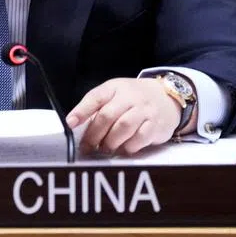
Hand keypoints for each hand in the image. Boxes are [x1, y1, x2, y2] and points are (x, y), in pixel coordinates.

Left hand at [66, 78, 182, 155]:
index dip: (81, 111)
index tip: (70, 124)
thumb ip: (97, 107)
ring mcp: (144, 110)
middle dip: (94, 134)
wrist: (166, 97)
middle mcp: (130, 97)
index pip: (95, 97)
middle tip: (87, 147)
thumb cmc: (133, 98)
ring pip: (123, 127)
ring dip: (110, 142)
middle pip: (107, 115)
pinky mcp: (155, 125)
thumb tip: (77, 127)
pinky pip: (139, 138)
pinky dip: (128, 147)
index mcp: (115, 88)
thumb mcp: (114, 94)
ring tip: (105, 149)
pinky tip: (123, 149)